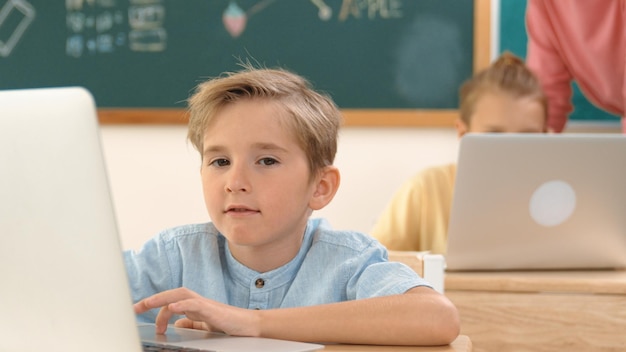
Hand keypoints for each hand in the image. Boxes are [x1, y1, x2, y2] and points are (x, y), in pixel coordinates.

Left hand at [133, 287, 260, 336]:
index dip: (154, 307)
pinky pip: (195, 304)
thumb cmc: (229, 325)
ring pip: (180, 295)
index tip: (139, 313)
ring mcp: (205, 304)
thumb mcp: (204, 327)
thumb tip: (175, 324)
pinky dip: (182, 305)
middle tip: (134, 308)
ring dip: (161, 299)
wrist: (249, 327)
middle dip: (152, 300)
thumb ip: (191, 324)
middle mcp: (197, 302)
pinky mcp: (212, 310)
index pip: (170, 302)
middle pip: (172, 295)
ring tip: (146, 304)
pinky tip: (171, 309)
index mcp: (194, 307)